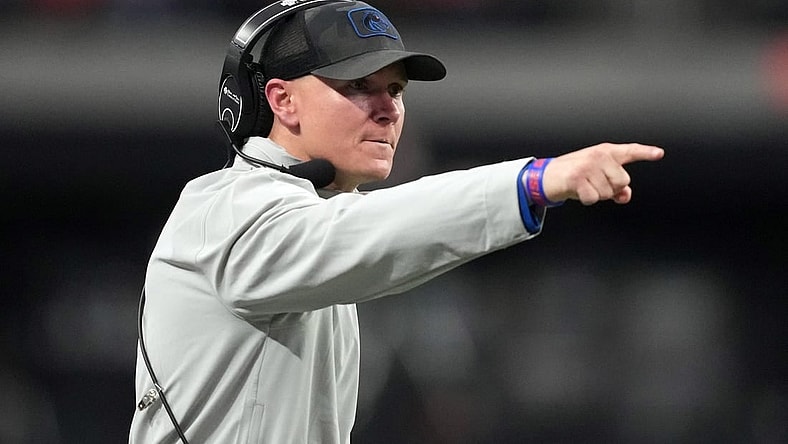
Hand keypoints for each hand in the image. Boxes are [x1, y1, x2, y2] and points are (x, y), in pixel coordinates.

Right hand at [541, 143, 663, 204]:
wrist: (546, 176)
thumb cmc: (574, 175)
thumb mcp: (597, 177)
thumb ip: (616, 185)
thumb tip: (625, 195)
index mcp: (606, 152)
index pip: (630, 151)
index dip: (646, 153)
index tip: (659, 153)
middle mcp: (598, 156)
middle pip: (623, 181)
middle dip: (611, 189)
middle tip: (595, 184)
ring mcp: (587, 165)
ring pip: (608, 192)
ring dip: (596, 195)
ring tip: (584, 186)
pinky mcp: (577, 177)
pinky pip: (593, 198)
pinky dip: (586, 200)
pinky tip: (577, 191)